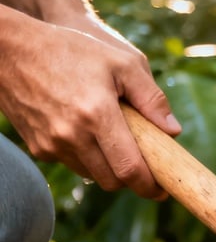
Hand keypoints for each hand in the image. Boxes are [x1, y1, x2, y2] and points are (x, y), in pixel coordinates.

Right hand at [0, 10, 179, 198]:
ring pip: (92, 175)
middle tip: (146, 165)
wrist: (12, 50)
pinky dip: (86, 157)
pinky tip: (88, 132)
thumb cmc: (72, 50)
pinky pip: (71, 164)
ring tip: (116, 140)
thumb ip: (152, 98)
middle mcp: (71, 135)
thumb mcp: (122, 63)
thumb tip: (173, 131)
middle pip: (112, 181)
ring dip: (109, 167)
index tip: (163, 190)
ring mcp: (51, 144)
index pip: (129, 169)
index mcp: (97, 115)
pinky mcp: (37, 147)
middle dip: (132, 179)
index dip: (150, 186)